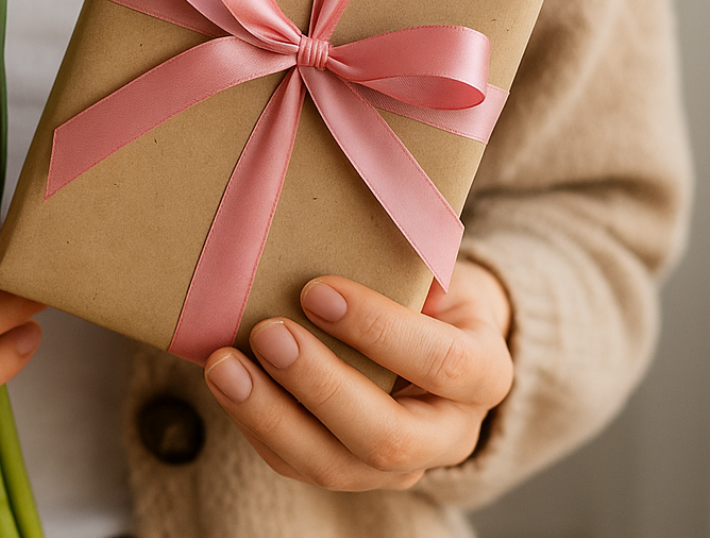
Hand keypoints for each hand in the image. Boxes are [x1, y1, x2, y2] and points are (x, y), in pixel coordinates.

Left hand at [202, 261, 512, 489]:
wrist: (438, 342)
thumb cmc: (432, 296)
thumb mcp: (441, 269)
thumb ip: (411, 261)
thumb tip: (350, 236)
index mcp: (484, 376)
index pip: (441, 363)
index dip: (379, 330)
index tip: (317, 292)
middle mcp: (448, 436)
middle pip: (386, 437)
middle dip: (319, 386)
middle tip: (268, 334)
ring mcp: (397, 467)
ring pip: (332, 465)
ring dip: (270, 415)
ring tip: (225, 366)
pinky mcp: (348, 473)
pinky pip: (295, 463)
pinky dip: (254, 424)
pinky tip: (226, 383)